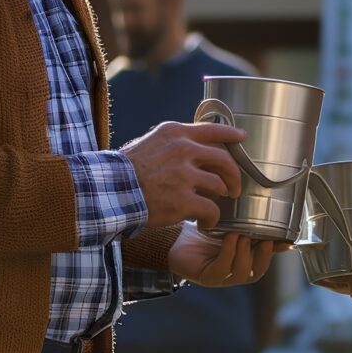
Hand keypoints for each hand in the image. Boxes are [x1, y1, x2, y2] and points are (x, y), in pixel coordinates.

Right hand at [121, 121, 243, 226]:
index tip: (243, 137)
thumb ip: (172, 143)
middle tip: (235, 188)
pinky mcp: (183, 200)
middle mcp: (183, 150)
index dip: (231, 134)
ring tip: (213, 207)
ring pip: (219, 186)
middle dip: (234, 175)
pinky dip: (212, 218)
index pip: (212, 129)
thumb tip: (193, 146)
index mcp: (175, 133)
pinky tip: (206, 223)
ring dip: (220, 198)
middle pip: (224, 160)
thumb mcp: (149, 143)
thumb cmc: (125, 170)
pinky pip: (211, 209)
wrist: (109, 191)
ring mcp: (184, 176)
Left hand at [169, 225, 279, 287]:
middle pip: (255, 272)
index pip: (264, 263)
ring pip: (241, 273)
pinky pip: (222, 268)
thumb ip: (254, 234)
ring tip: (242, 235)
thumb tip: (281, 233)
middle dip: (261, 256)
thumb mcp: (233, 230)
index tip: (282, 241)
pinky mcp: (207, 278)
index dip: (274, 254)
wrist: (177, 237)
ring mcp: (221, 278)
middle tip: (262, 238)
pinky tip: (229, 238)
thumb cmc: (205, 234)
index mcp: (244, 263)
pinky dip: (229, 252)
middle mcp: (234, 274)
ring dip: (244, 253)